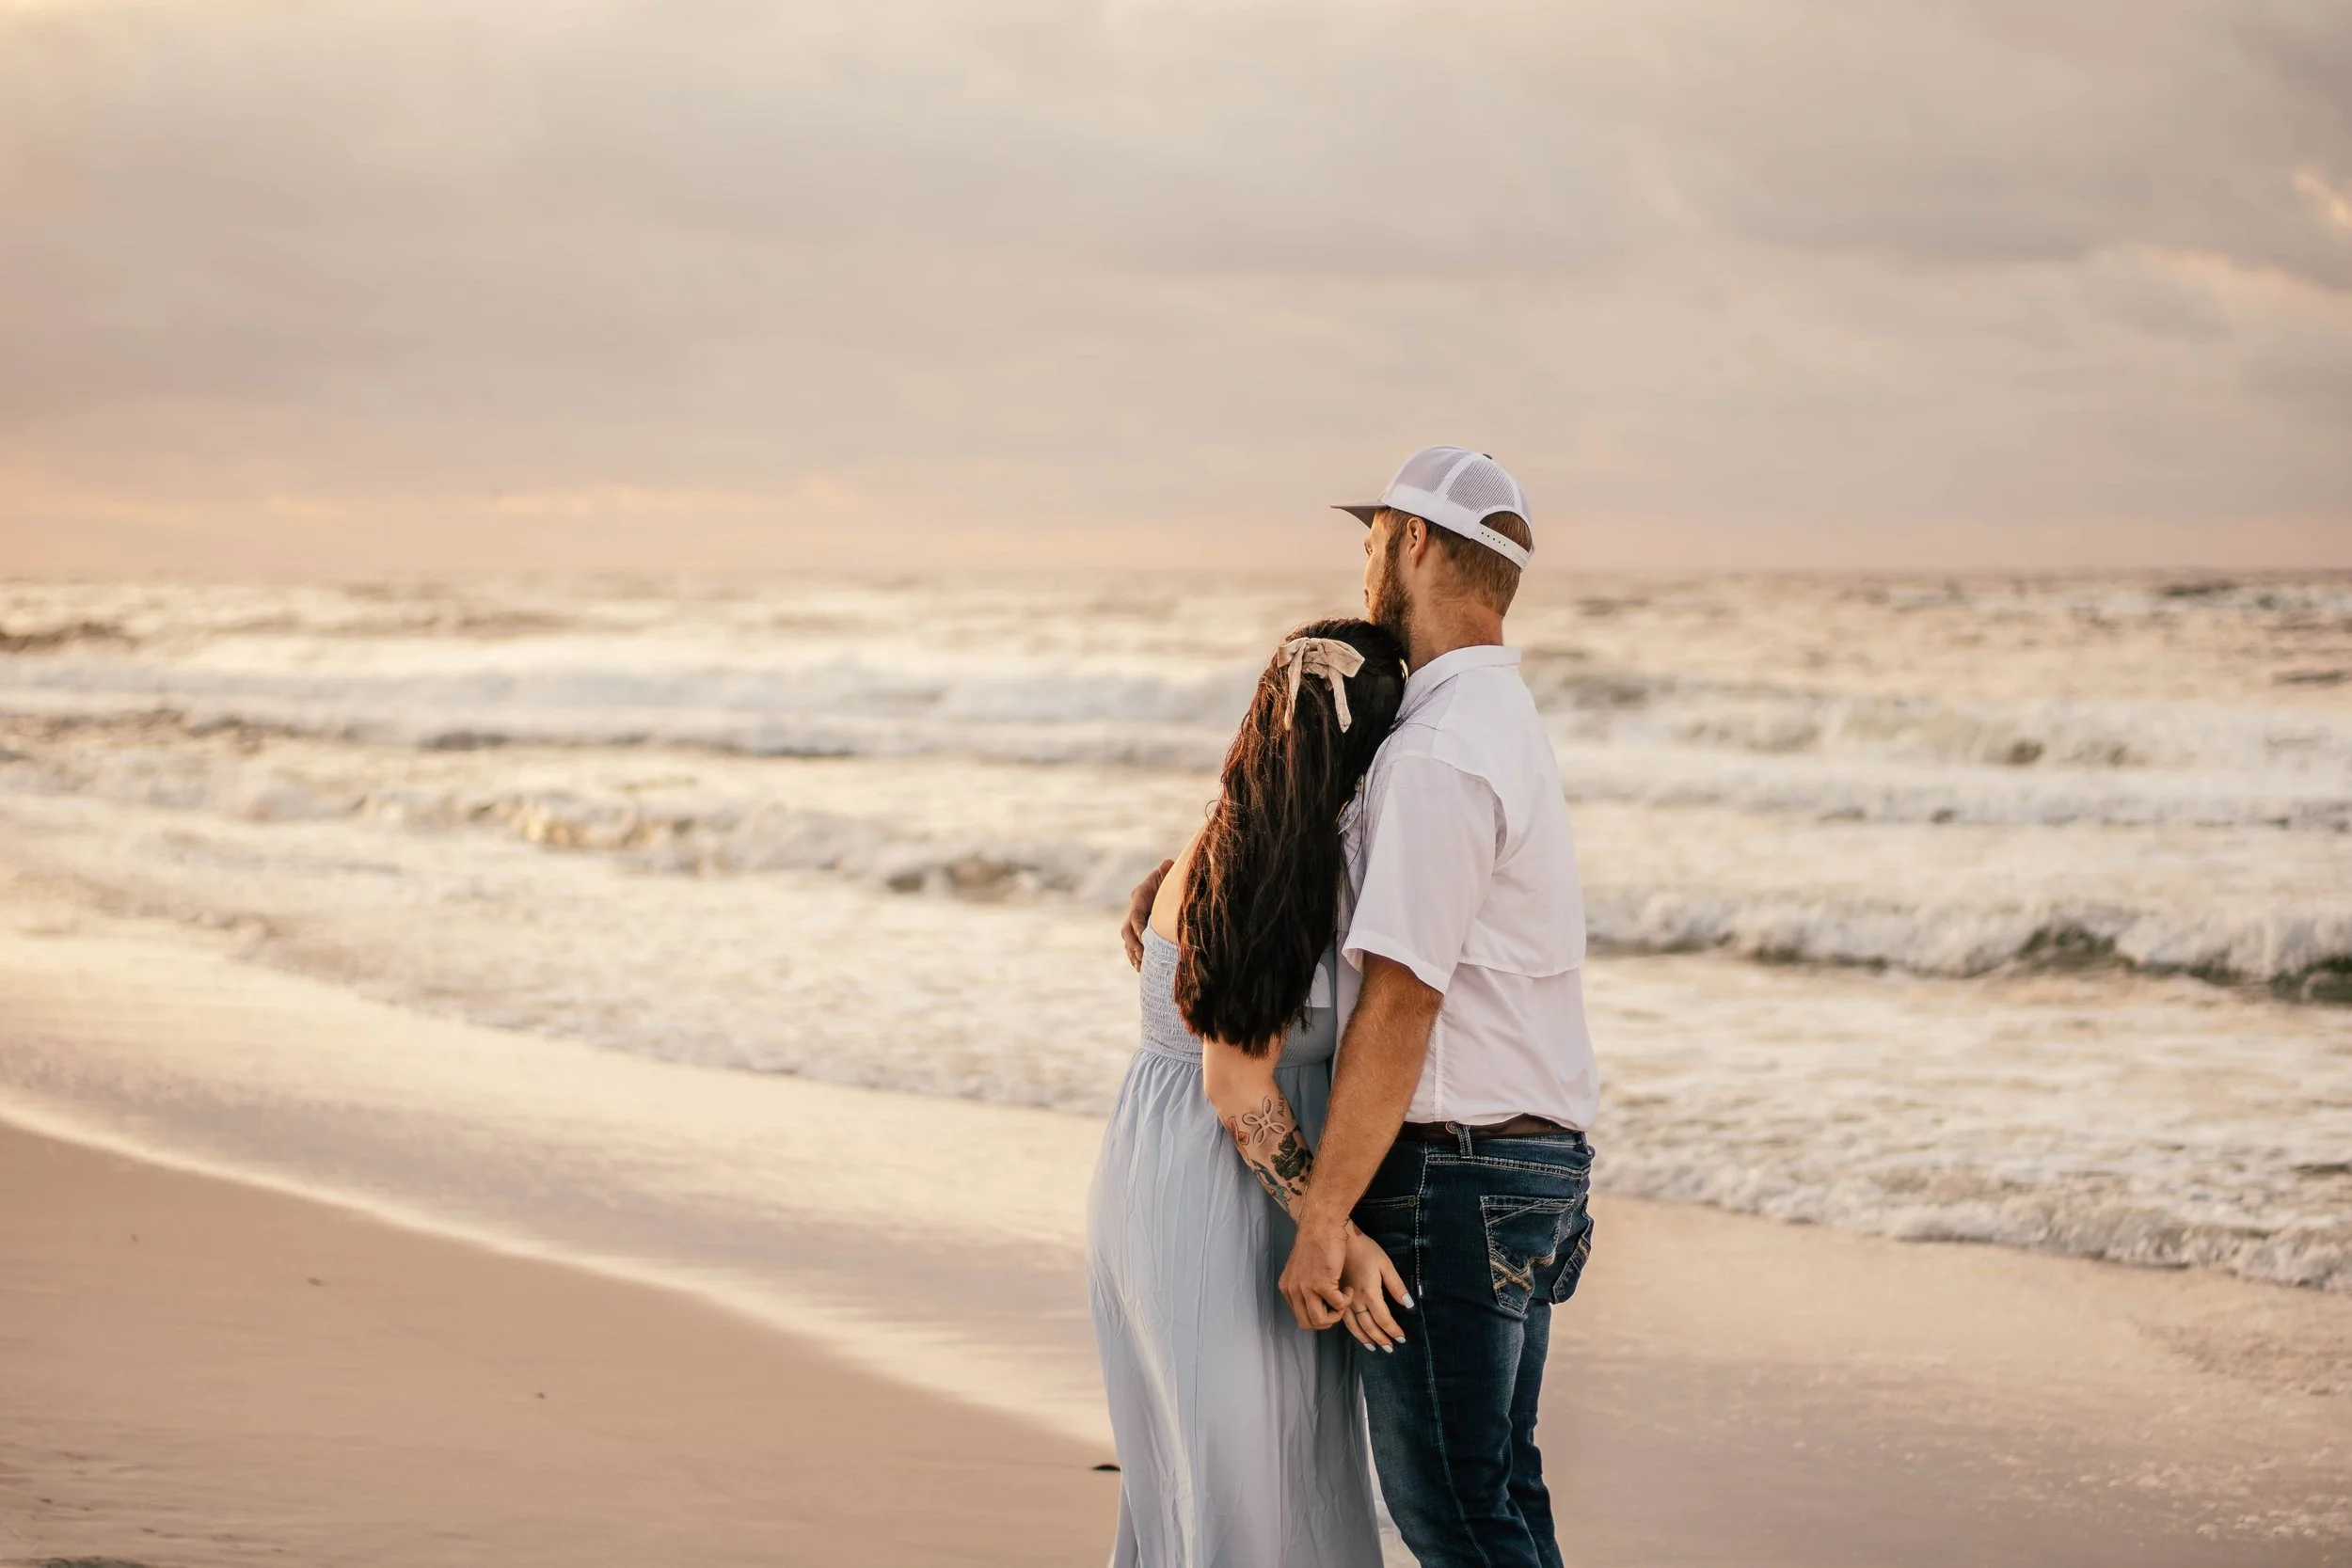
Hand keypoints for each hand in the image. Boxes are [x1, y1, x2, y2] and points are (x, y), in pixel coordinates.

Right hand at [1119, 859, 1173, 969]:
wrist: (1171, 886)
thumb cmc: (1173, 879)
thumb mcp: (1171, 874)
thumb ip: (1168, 871)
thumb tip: (1167, 864)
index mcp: (1140, 896)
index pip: (1135, 914)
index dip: (1138, 927)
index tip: (1144, 938)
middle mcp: (1134, 910)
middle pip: (1127, 930)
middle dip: (1134, 945)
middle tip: (1142, 956)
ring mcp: (1135, 922)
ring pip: (1128, 941)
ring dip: (1134, 954)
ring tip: (1141, 967)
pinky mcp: (1139, 932)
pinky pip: (1133, 947)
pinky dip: (1136, 958)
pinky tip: (1143, 969)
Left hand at [1278, 1214, 1352, 1331]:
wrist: (1321, 1225)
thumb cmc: (1315, 1241)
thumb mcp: (1301, 1267)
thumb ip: (1303, 1284)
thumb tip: (1314, 1301)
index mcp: (1287, 1287)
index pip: (1300, 1316)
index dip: (1317, 1315)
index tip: (1328, 1306)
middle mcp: (1294, 1290)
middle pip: (1308, 1323)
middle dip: (1326, 1320)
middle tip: (1337, 1308)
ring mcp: (1307, 1288)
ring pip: (1321, 1320)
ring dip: (1336, 1314)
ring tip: (1343, 1299)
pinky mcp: (1323, 1284)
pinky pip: (1338, 1305)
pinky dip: (1346, 1300)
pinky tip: (1348, 1289)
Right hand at [1336, 1226, 1410, 1350]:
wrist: (1338, 1239)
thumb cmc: (1364, 1249)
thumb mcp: (1385, 1264)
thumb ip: (1397, 1286)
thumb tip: (1408, 1304)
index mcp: (1369, 1293)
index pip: (1384, 1319)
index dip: (1393, 1330)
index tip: (1401, 1338)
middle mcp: (1355, 1301)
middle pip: (1369, 1327)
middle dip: (1381, 1339)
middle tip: (1390, 1348)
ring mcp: (1343, 1300)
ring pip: (1354, 1327)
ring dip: (1366, 1339)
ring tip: (1374, 1347)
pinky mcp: (1335, 1297)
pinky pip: (1344, 1319)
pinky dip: (1352, 1330)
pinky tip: (1357, 1332)